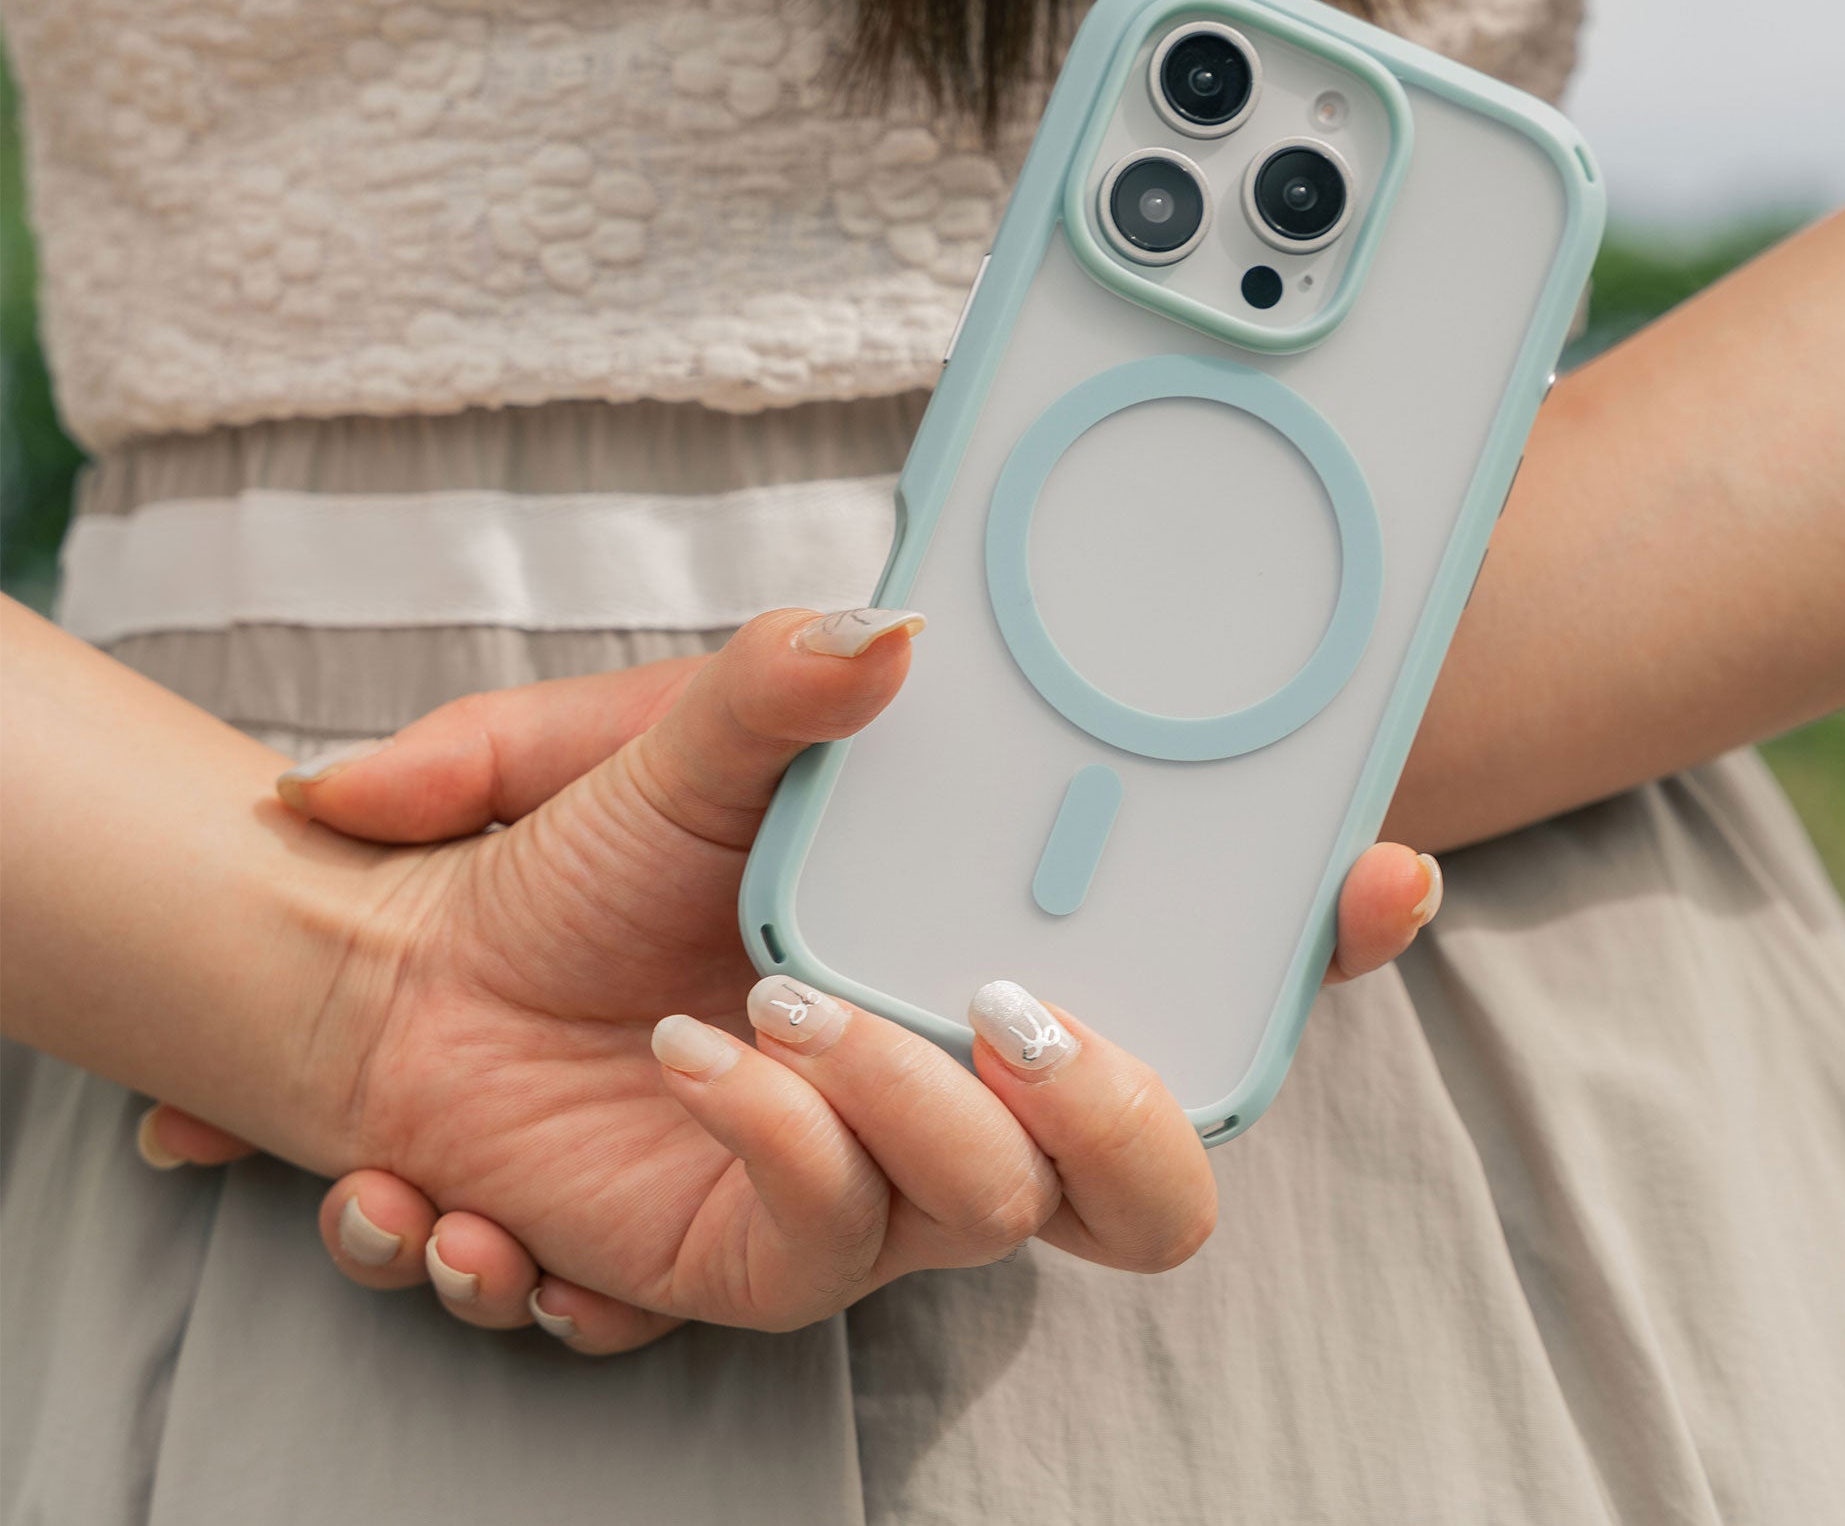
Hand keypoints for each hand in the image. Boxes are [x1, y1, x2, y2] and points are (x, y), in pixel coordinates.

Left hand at [141, 616, 1443, 1353]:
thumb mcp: (695, 741)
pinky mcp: (782, 1239)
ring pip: (1019, 1207)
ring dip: (917, 1106)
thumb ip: (790, 681)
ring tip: (779, 995)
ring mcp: (890, 1171)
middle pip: (1167, 1166)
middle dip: (1134, 1102)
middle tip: (1022, 1007)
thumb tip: (890, 629)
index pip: (1208, 967)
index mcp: (999, 940)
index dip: (1320, 941)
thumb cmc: (599, 850)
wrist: (446, 965)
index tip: (1375, 872)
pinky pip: (835, 1229)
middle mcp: (975, 1074)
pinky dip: (776, 1131)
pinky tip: (683, 1049)